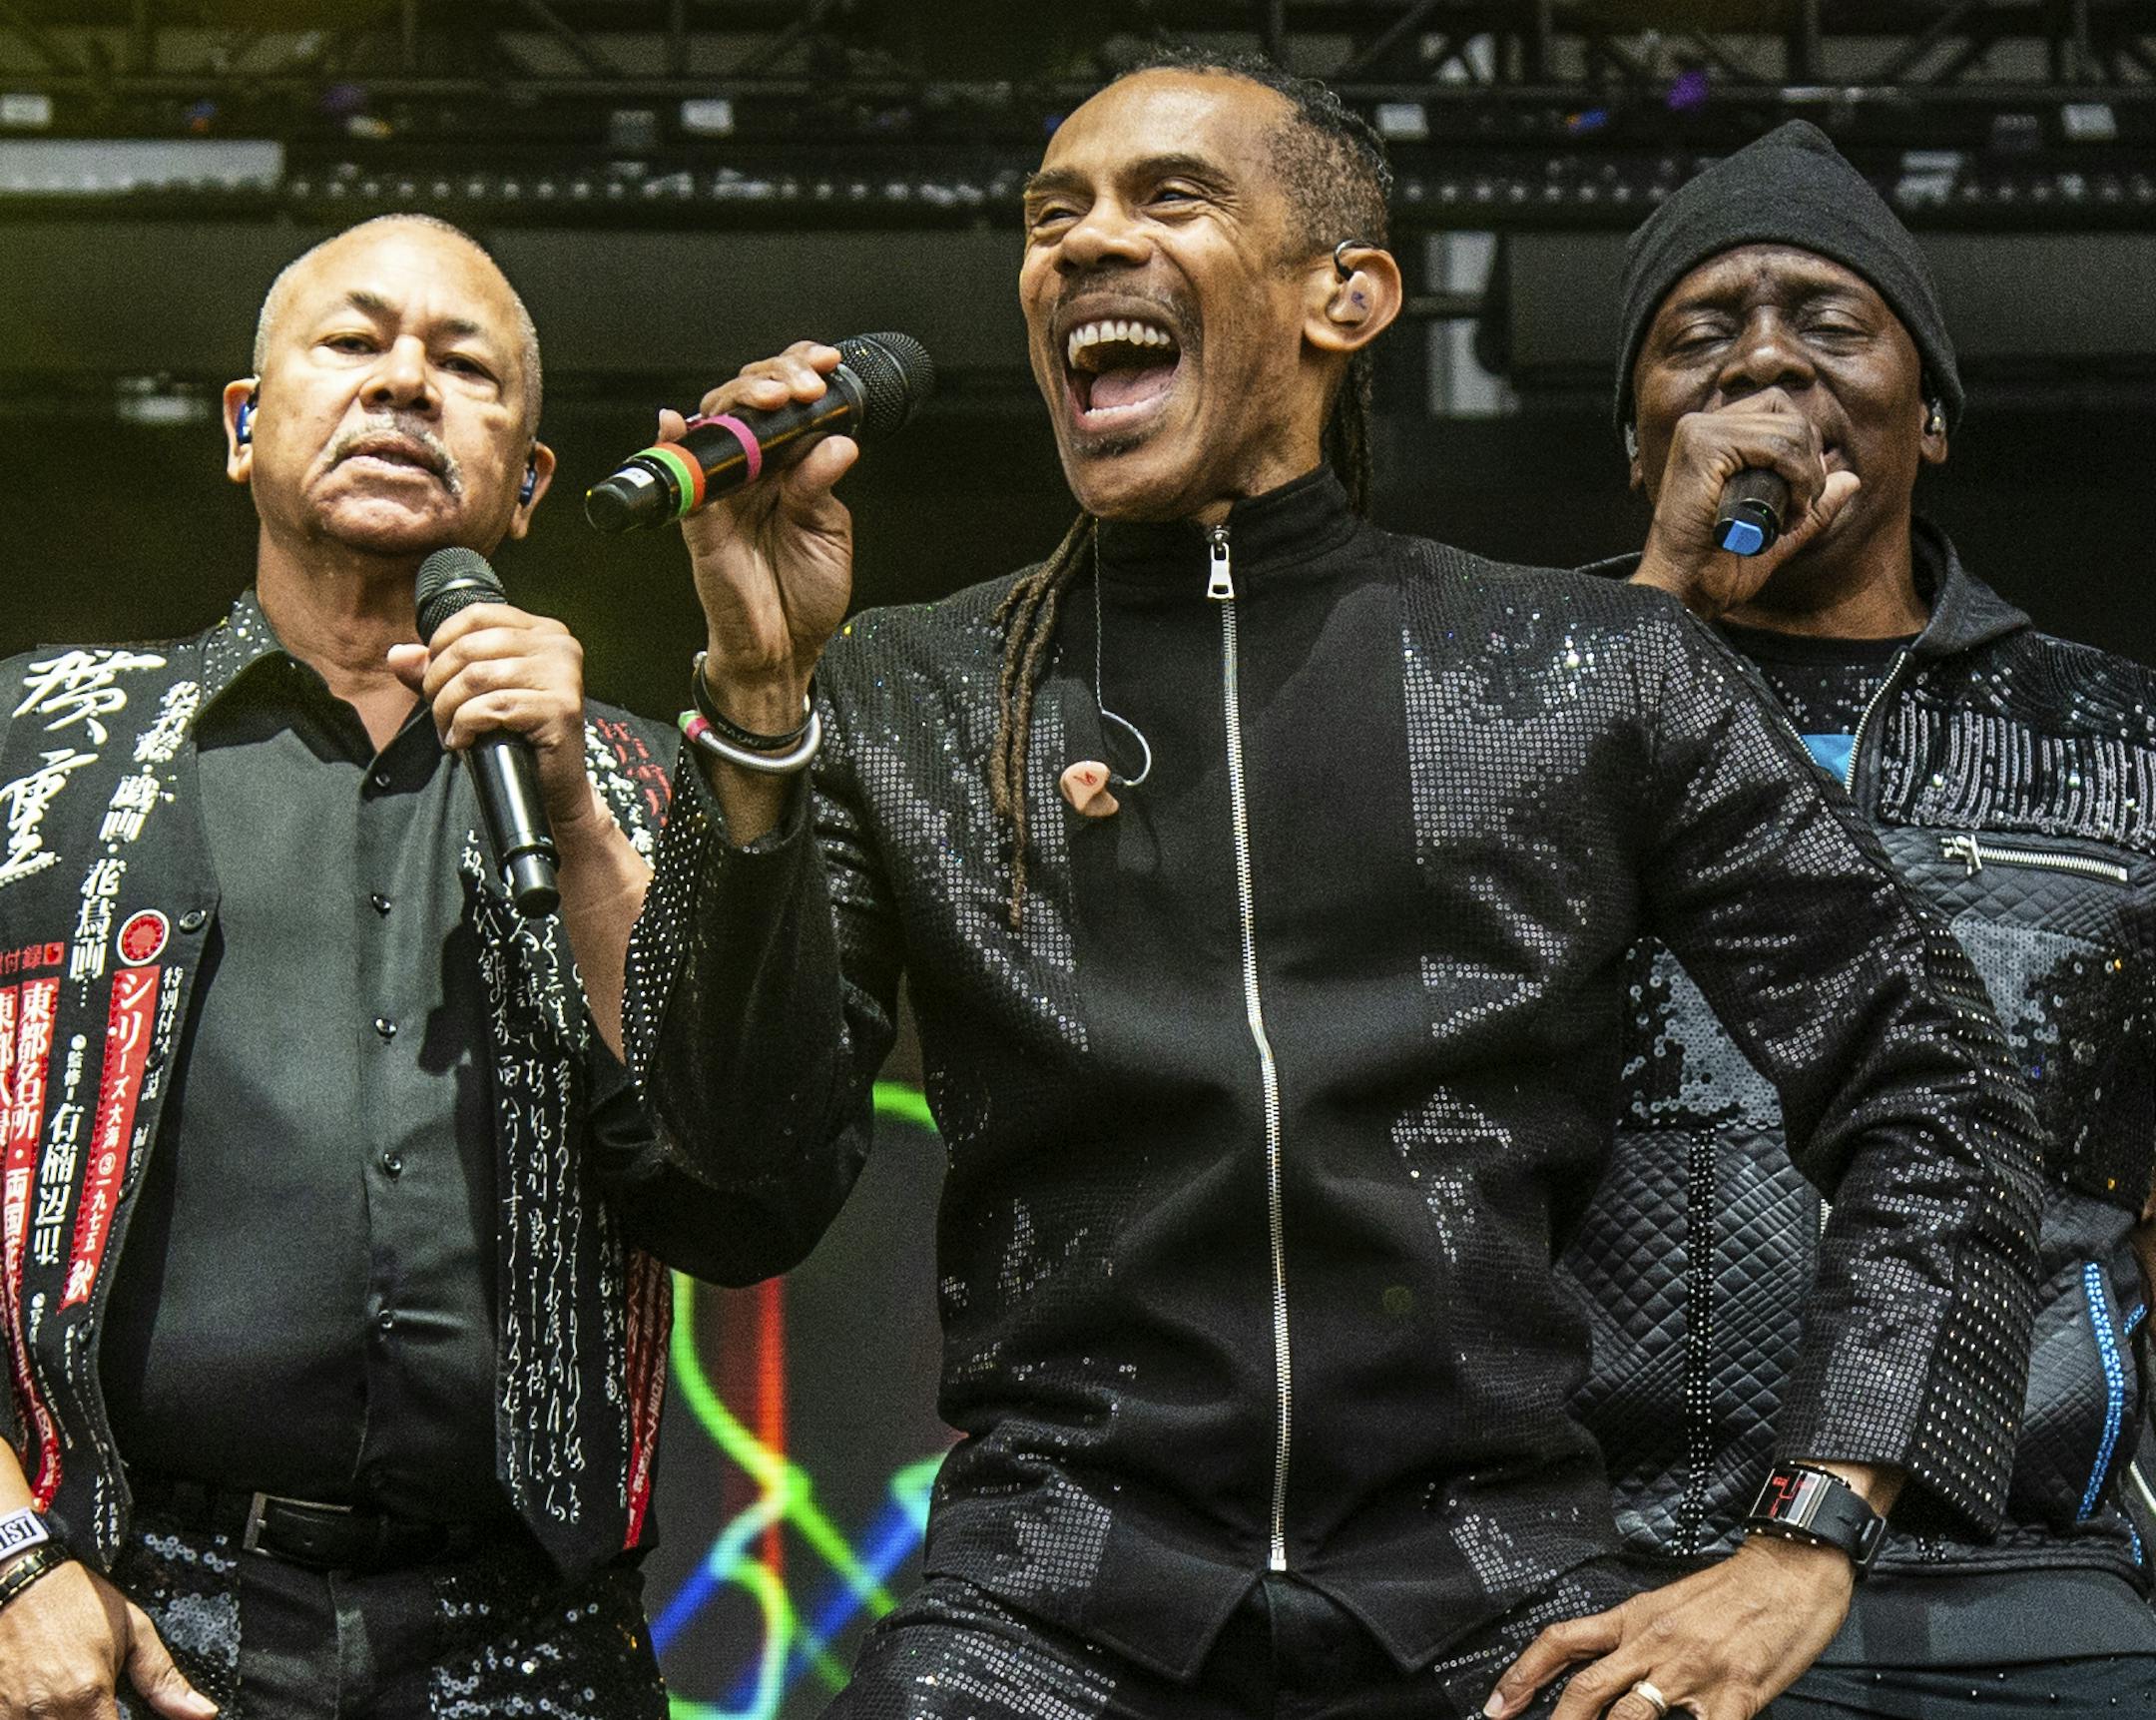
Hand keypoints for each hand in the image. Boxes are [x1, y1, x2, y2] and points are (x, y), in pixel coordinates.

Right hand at [0, 1557, 215, 1718]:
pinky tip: (49, 1703)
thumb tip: (202, 1713)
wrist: (23, 1580)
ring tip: (75, 1696)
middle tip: (103, 1704)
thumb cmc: (77, 1602)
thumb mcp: (134, 1631)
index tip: (125, 1718)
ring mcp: (12, 1715)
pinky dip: (37, 1718)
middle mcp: (46, 1711)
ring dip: (68, 1718)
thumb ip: (163, 1679)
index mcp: (86, 1694)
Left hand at [387, 604, 603, 838]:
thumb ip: (438, 670)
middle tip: (438, 714)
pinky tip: (464, 741)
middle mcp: (560, 647)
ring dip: (448, 709)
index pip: (479, 614)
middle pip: (472, 647)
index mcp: (544, 632)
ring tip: (449, 731)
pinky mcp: (561, 709)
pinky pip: (493, 707)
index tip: (432, 677)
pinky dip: (466, 725)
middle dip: (439, 682)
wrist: (552, 788)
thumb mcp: (474, 695)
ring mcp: (564, 676)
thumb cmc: (514, 738)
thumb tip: (398, 654)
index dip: (442, 641)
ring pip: (477, 677)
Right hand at [672, 340, 857, 736]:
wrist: (784, 650)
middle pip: (746, 399)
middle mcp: (750, 471)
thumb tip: (834, 440)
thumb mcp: (828, 531)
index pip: (785, 404)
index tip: (827, 364)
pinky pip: (682, 480)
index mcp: (784, 467)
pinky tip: (675, 421)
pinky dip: (673, 446)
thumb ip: (822, 485)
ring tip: (771, 395)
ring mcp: (721, 492)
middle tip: (806, 386)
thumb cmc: (804, 592)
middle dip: (775, 378)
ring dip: (740, 399)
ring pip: (716, 425)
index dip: (800, 373)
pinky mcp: (698, 521)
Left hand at [1483, 1536, 1852, 1719]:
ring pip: (1630, 1716)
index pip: (1562, 1642)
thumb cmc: (1734, 1589)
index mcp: (1635, 1618)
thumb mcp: (1670, 1603)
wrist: (1788, 1569)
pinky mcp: (1735, 1693)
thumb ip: (1640, 1638)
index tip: (1499, 1704)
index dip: (1523, 1675)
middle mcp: (1653, 1644)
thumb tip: (1612, 1672)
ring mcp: (1692, 1671)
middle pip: (1587, 1689)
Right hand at [1631, 390, 1861, 620]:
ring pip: (1787, 425)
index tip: (1802, 497)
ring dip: (1806, 472)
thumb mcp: (1776, 533)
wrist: (1684, 590)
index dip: (1803, 447)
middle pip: (1785, 408)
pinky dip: (1796, 474)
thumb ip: (1811, 505)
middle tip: (1802, 506)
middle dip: (1809, 457)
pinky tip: (1790, 508)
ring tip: (1794, 513)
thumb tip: (1851, 479)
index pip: (1778, 410)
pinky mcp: (1701, 445)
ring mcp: (1699, 432)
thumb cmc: (1715, 567)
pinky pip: (1774, 443)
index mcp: (1713, 438)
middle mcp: (1702, 427)